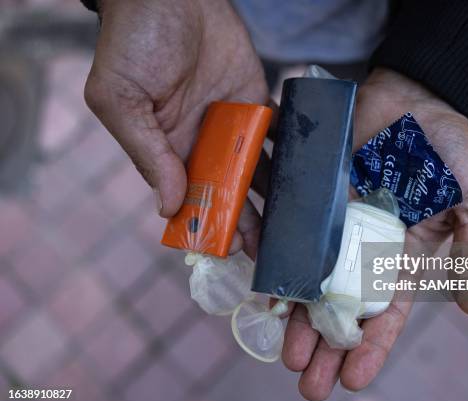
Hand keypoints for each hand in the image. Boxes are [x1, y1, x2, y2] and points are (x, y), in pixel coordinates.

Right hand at [84, 0, 267, 253]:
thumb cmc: (133, 44)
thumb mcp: (121, 100)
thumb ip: (146, 153)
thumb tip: (167, 206)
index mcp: (166, 150)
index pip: (188, 198)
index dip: (205, 224)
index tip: (224, 251)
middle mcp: (201, 144)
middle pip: (227, 192)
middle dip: (245, 221)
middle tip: (266, 250)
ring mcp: (232, 125)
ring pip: (256, 171)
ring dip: (272, 199)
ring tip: (291, 228)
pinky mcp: (256, 102)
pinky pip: (276, 135)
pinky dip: (292, 156)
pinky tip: (307, 181)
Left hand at [281, 68, 467, 400]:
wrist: (415, 95)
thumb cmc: (451, 146)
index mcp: (404, 253)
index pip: (387, 311)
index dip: (372, 346)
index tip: (353, 380)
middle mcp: (365, 245)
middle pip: (343, 306)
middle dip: (327, 345)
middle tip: (307, 384)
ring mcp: (336, 222)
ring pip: (312, 279)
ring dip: (299, 318)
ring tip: (285, 355)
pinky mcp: (314, 195)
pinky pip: (294, 233)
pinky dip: (281, 261)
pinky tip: (266, 293)